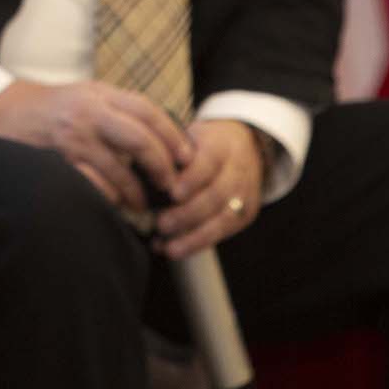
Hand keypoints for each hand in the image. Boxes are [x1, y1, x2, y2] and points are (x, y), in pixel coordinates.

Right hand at [0, 79, 193, 215]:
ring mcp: (72, 139)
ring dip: (137, 193)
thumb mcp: (86, 94)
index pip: (148, 112)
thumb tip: (160, 134)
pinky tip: (113, 203)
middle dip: (162, 168)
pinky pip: (93, 186)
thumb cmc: (50, 106)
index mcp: (100, 95)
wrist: (0, 111)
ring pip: (120, 171)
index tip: (186, 158)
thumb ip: (118, 109)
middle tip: (172, 186)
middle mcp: (89, 114)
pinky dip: (108, 198)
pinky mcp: (58, 162)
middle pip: (141, 140)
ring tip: (143, 204)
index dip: (173, 136)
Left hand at [155, 119, 266, 257]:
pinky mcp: (246, 215)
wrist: (246, 146)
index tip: (172, 193)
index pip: (208, 162)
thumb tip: (142, 175)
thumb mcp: (189, 138)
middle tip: (162, 224)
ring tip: (168, 248)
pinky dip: (198, 243)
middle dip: (188, 214)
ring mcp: (245, 194)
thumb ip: (171, 155)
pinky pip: (224, 232)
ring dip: (194, 237)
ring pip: (224, 219)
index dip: (191, 179)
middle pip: (217, 195)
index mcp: (219, 146)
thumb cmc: (204, 144)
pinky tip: (174, 249)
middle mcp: (237, 171)